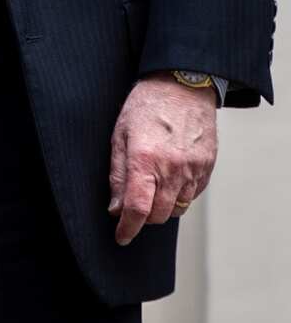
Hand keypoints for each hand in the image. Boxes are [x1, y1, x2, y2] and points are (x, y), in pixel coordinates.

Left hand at [107, 73, 217, 244]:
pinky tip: (170, 176)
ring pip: (178, 208)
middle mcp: (172, 169)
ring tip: (153, 186)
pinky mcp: (207, 168)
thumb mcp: (120, 134)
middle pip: (159, 215)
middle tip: (134, 204)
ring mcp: (193, 170)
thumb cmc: (146, 105)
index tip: (121, 237)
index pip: (137, 208)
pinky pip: (192, 195)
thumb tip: (116, 208)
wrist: (182, 85)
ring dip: (163, 206)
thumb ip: (117, 174)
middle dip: (144, 216)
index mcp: (145, 159)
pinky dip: (179, 194)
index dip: (127, 228)